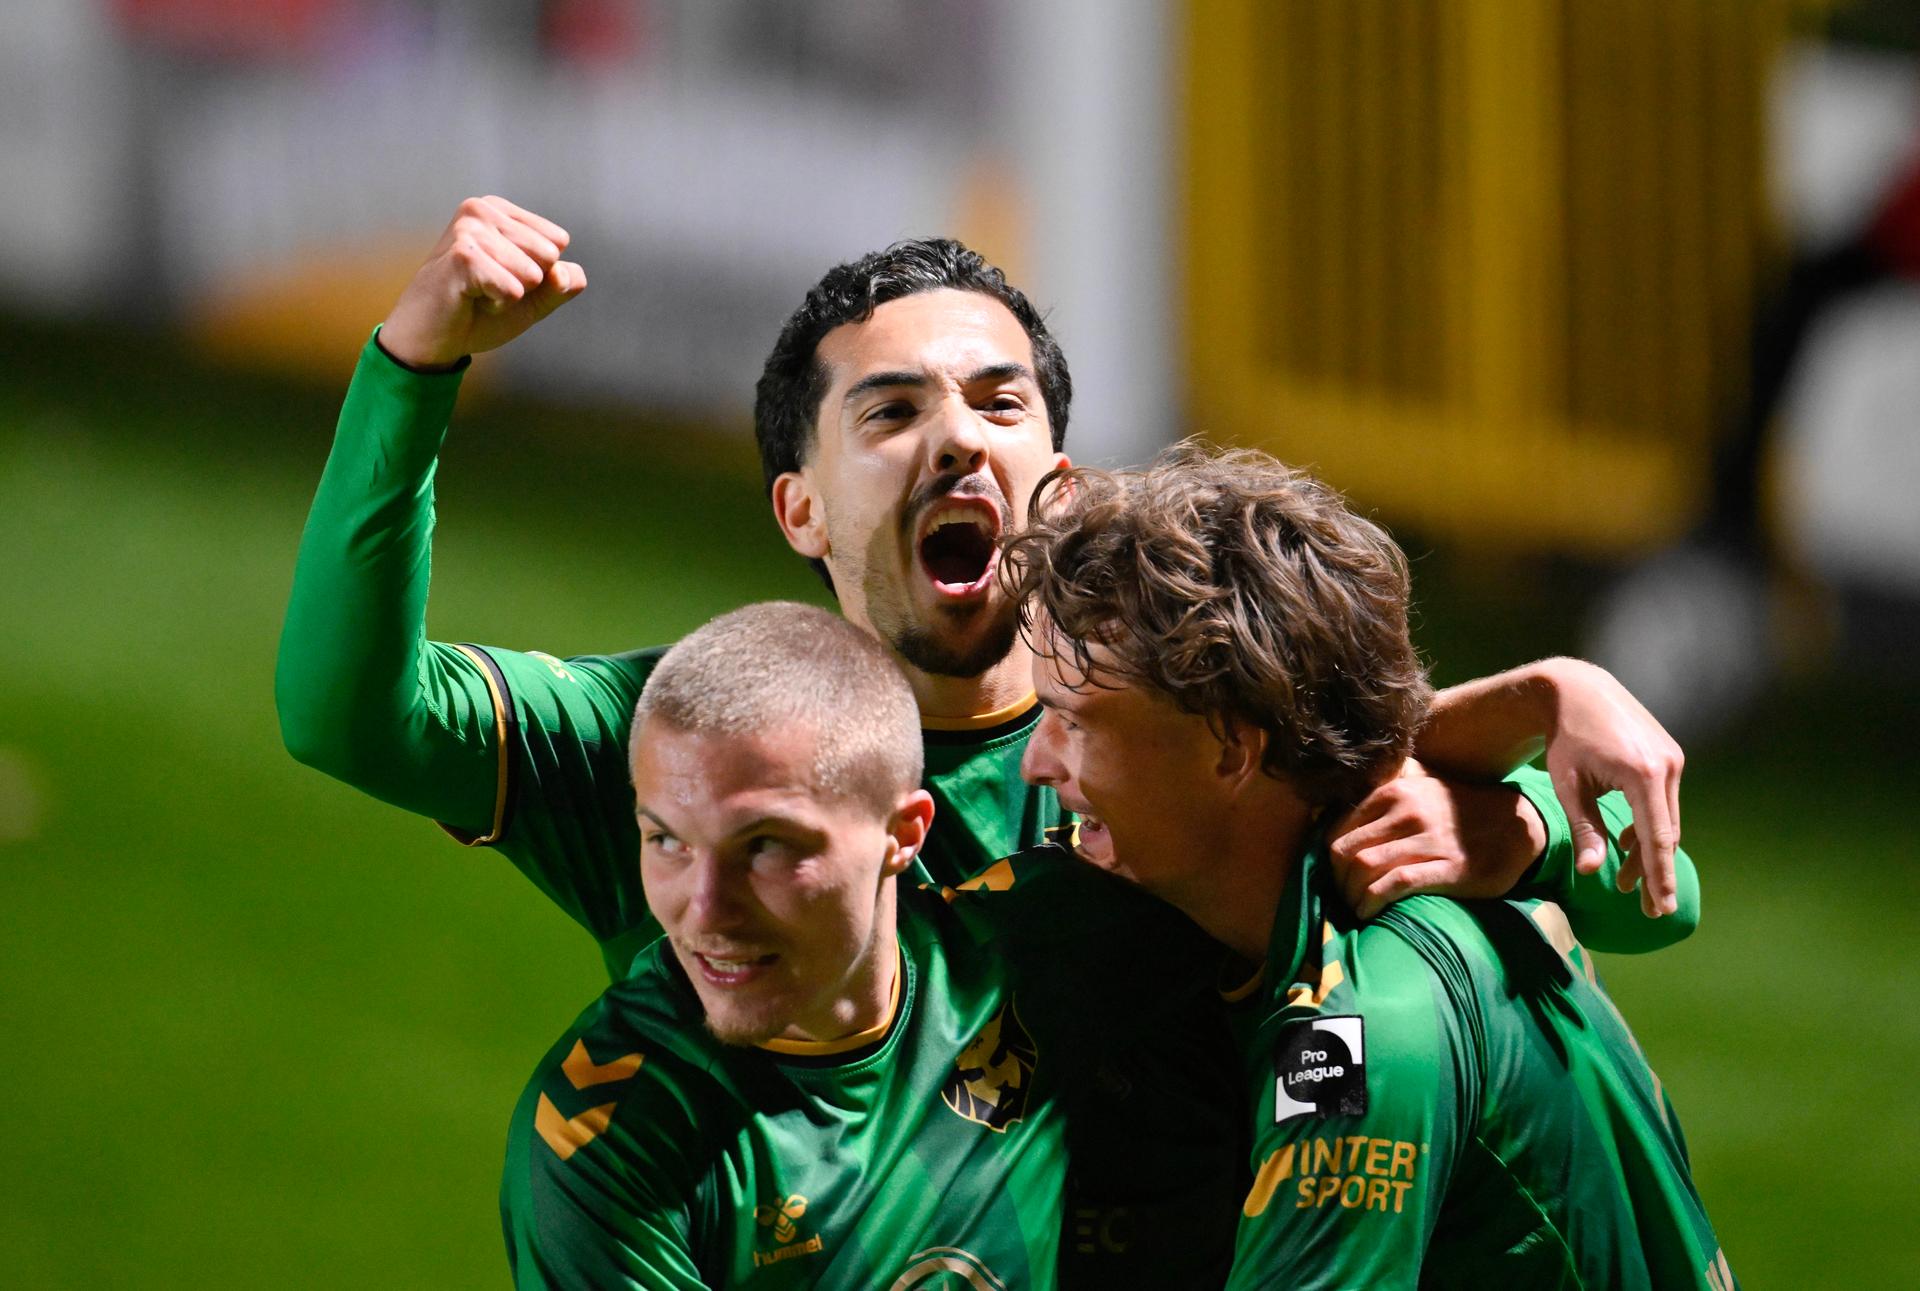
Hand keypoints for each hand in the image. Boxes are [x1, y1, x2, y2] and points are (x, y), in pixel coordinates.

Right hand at [379, 196, 585, 368]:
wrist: (432, 337)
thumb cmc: (479, 311)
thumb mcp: (533, 298)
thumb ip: (561, 284)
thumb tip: (563, 273)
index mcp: (500, 211)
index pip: (557, 242)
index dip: (539, 274)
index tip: (502, 278)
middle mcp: (483, 209)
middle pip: (549, 255)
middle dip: (526, 284)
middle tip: (488, 288)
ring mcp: (469, 229)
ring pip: (533, 273)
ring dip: (510, 296)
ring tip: (477, 293)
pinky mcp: (463, 256)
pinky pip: (514, 290)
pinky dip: (499, 304)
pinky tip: (471, 299)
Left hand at [1328, 761, 1546, 919]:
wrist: (1516, 825)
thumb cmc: (1460, 810)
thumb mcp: (1421, 785)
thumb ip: (1386, 788)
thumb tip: (1339, 806)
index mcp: (1394, 791)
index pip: (1338, 828)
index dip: (1330, 858)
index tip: (1336, 874)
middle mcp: (1406, 812)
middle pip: (1345, 851)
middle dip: (1336, 879)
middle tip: (1342, 895)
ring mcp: (1426, 840)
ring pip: (1364, 867)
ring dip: (1350, 894)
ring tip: (1354, 907)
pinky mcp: (1445, 868)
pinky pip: (1393, 884)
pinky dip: (1371, 901)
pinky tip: (1368, 912)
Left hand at [1537, 659, 1682, 916]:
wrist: (1577, 690)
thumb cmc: (1566, 740)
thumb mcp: (1569, 786)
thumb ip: (1585, 829)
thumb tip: (1590, 871)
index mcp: (1643, 775)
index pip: (1657, 839)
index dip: (1660, 877)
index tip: (1663, 908)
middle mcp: (1666, 766)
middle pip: (1666, 833)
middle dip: (1655, 872)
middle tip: (1648, 910)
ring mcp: (1671, 759)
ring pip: (1665, 819)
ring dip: (1648, 850)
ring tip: (1626, 883)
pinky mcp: (1668, 755)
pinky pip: (1662, 801)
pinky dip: (1648, 825)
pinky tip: (1629, 844)